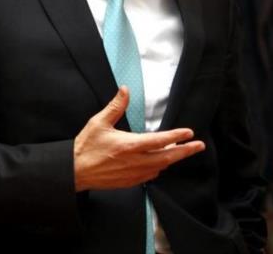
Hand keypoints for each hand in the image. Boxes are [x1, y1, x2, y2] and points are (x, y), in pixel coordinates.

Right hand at [73, 86, 204, 191]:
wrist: (73, 172)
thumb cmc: (85, 147)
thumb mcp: (99, 123)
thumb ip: (115, 106)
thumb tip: (125, 90)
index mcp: (129, 145)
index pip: (160, 141)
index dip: (177, 136)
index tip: (190, 133)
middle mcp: (135, 161)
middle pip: (167, 157)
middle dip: (186, 151)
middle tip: (199, 146)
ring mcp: (133, 174)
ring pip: (161, 167)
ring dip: (173, 159)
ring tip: (183, 151)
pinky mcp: (129, 182)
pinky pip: (150, 176)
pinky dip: (159, 168)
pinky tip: (161, 163)